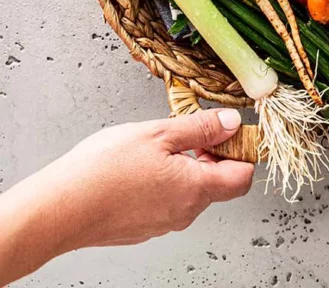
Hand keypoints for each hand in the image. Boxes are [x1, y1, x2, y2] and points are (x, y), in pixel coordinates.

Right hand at [0, 108, 252, 283]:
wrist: (61, 209)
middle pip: (217, 183)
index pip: (243, 178)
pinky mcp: (142, 228)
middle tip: (185, 130)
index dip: (242, 151)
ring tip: (155, 146)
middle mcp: (184, 212)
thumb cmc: (104, 170)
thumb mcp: (158, 133)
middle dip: (210, 155)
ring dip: (183, 166)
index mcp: (195, 189)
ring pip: (189, 192)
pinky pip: (166, 202)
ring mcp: (163, 224)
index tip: (229, 131)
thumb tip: (231, 124)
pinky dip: (162, 181)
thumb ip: (200, 129)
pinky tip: (137, 166)